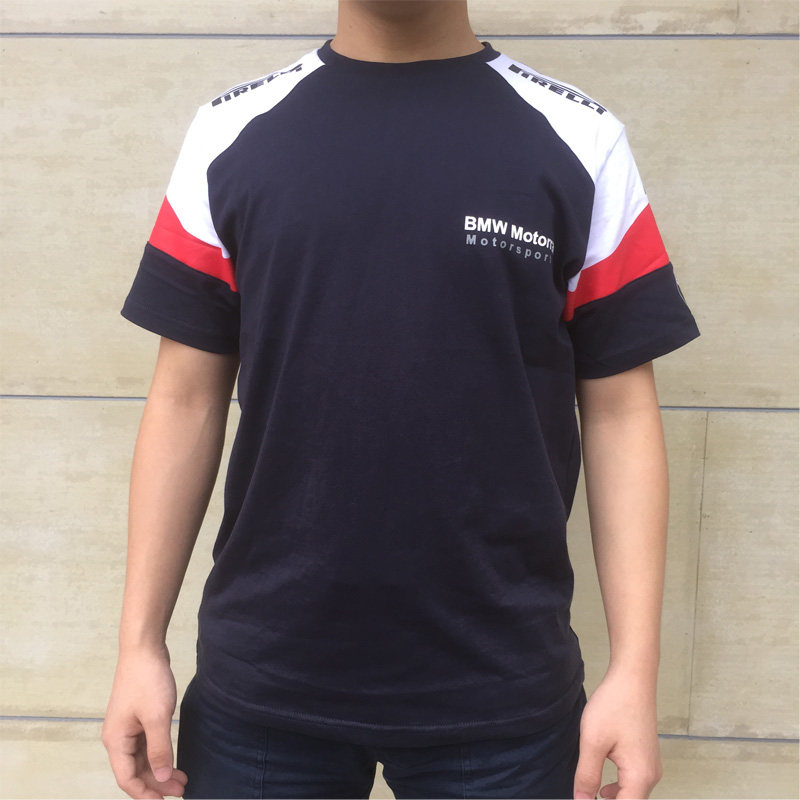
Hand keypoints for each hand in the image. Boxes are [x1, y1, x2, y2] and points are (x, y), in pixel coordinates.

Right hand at [101, 643, 188, 798]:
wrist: (144, 648)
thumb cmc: (147, 680)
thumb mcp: (157, 717)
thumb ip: (159, 750)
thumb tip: (160, 779)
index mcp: (116, 740)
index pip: (126, 778)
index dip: (144, 793)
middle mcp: (118, 737)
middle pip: (135, 771)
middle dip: (156, 784)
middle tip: (181, 790)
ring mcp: (127, 727)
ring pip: (142, 758)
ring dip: (160, 770)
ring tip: (182, 779)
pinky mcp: (137, 718)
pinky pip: (146, 745)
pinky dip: (160, 754)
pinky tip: (173, 760)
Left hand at [573, 668, 663, 798]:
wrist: (632, 679)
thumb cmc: (614, 705)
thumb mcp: (592, 741)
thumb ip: (587, 775)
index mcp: (640, 777)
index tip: (586, 799)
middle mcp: (651, 776)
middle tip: (586, 795)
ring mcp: (651, 766)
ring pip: (632, 795)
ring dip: (614, 799)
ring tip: (592, 794)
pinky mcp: (647, 757)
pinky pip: (634, 782)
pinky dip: (620, 788)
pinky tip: (603, 785)